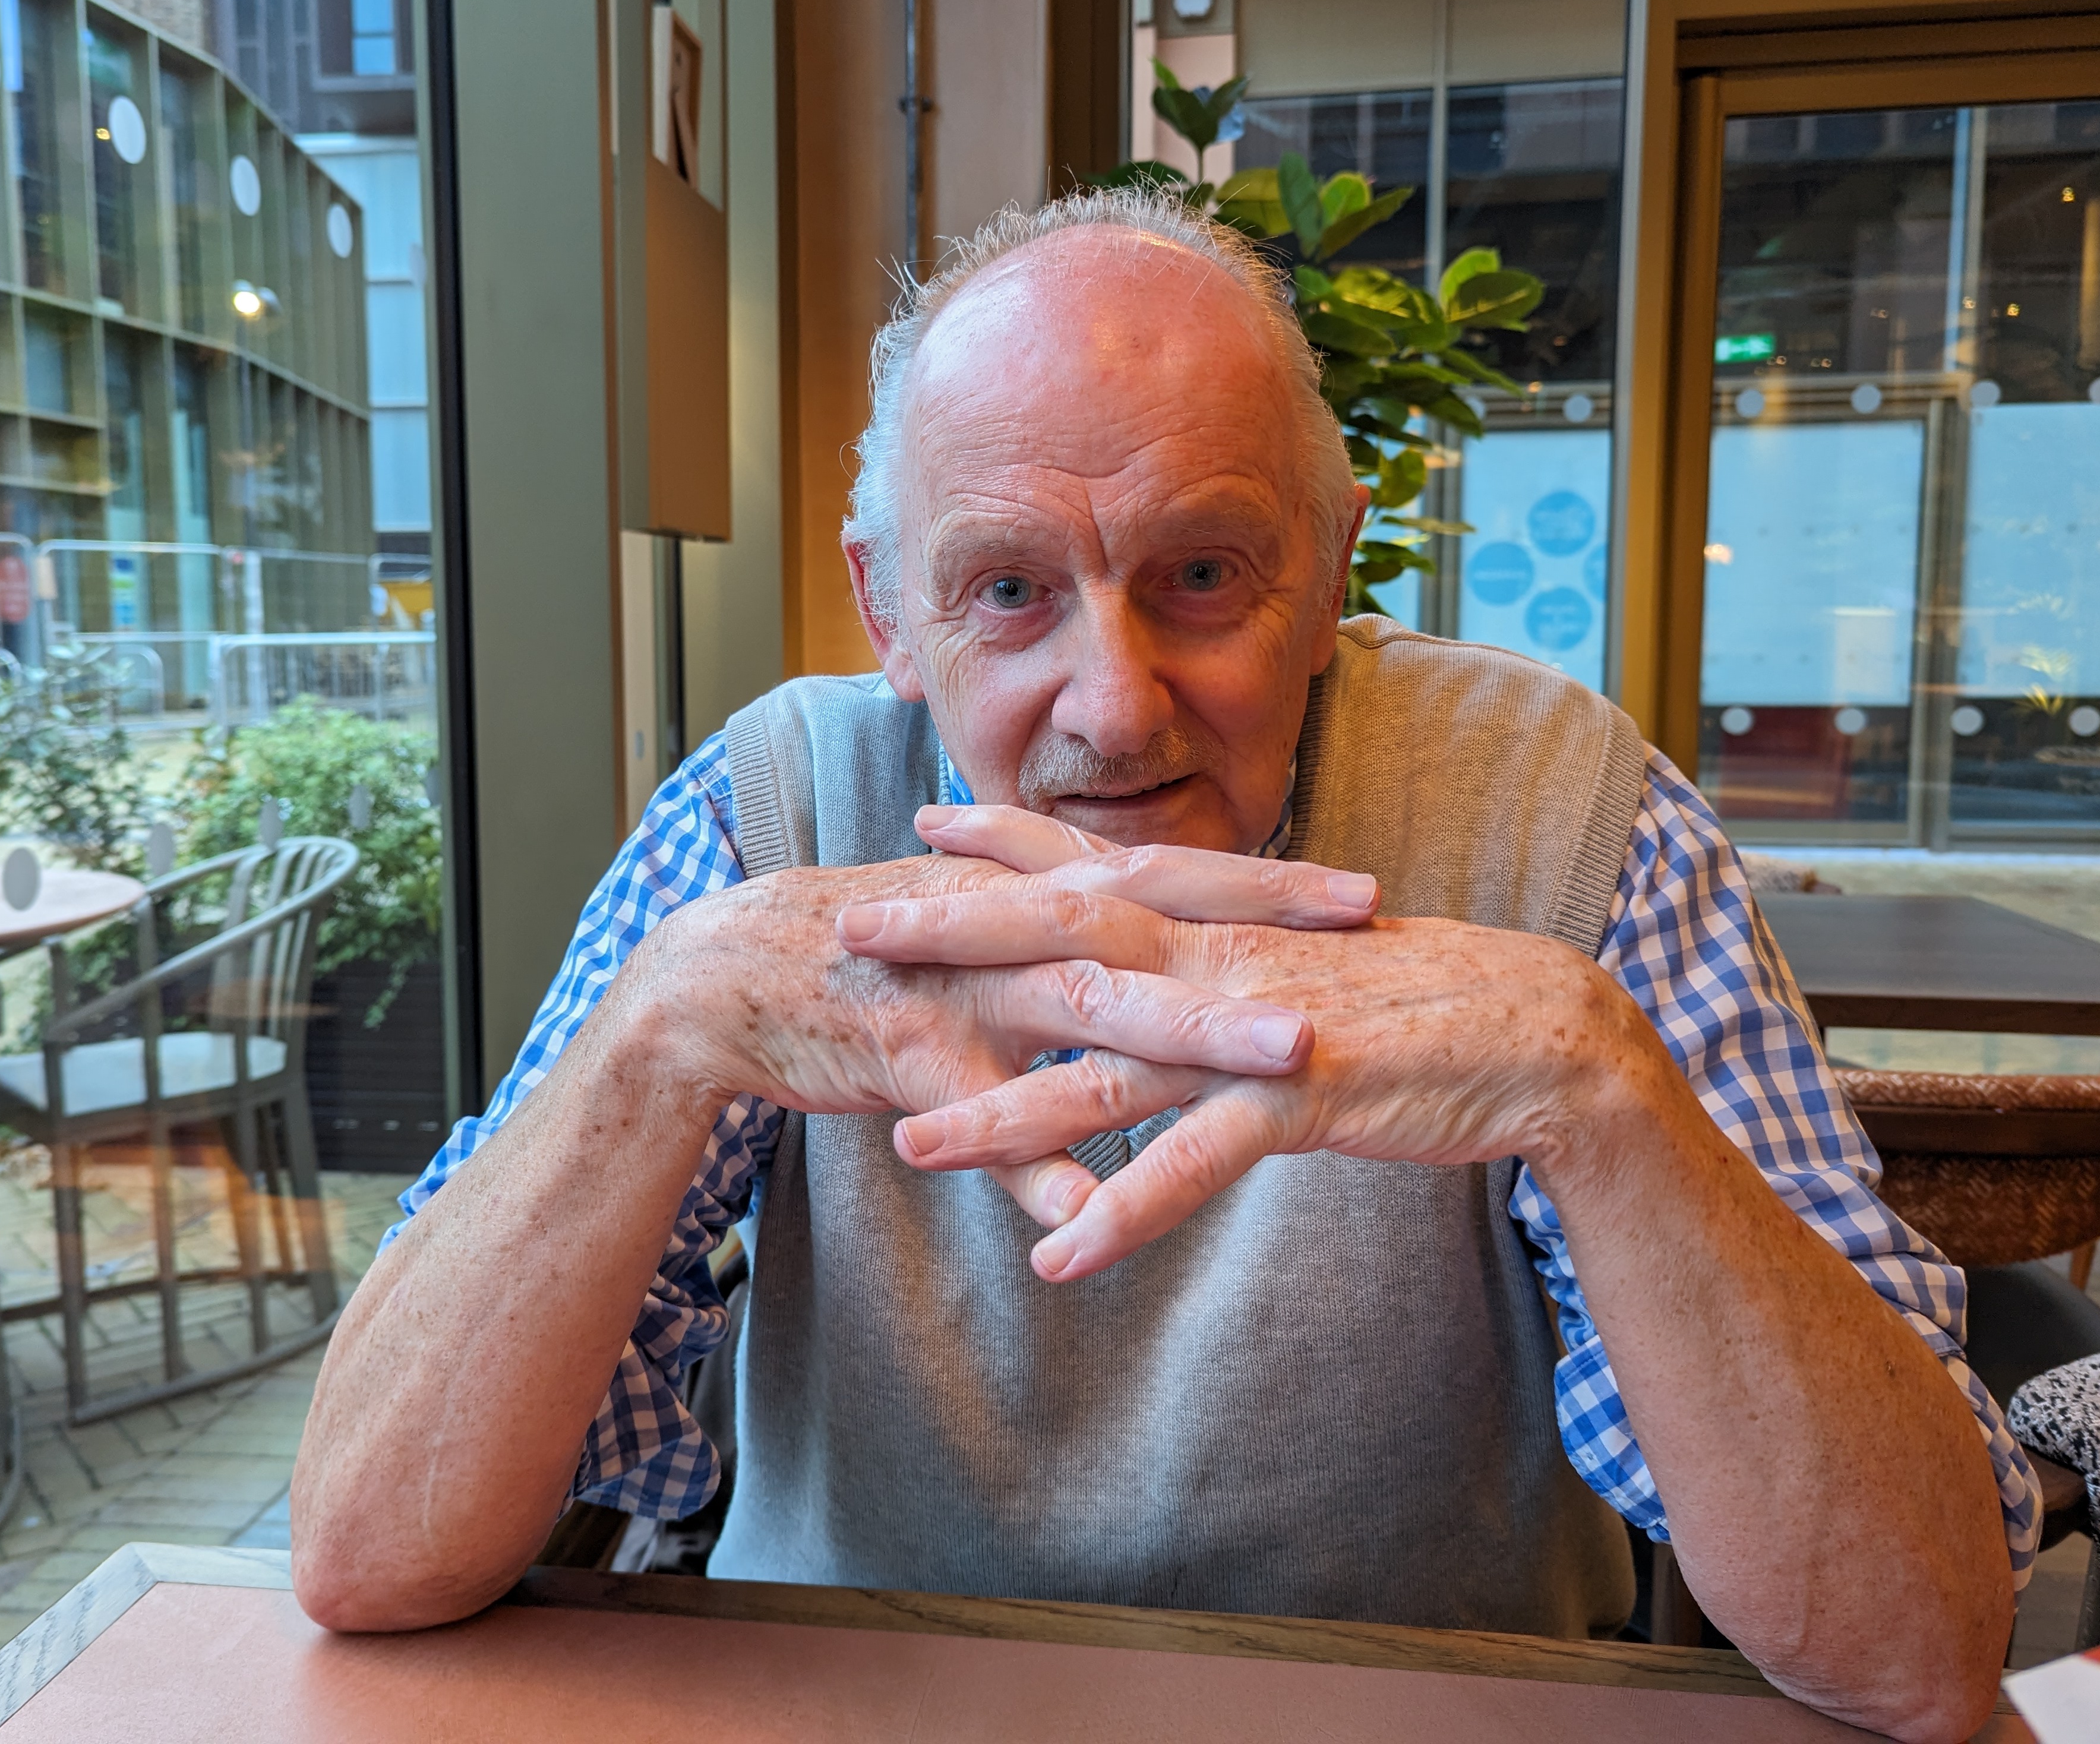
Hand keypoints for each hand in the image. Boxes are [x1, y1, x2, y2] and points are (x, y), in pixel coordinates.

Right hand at [634, 839, 1376, 1130]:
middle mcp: (1015, 928)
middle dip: (1264, 930)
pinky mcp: (907, 1056)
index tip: (1369, 893)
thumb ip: (1067, 951)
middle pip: (1158, 920)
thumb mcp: (982, 940)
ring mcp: (965, 989)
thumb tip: (1156, 966)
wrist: (730, 975)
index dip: (1269, 883)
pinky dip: (1034, 1167)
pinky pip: (981, 1119)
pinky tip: (1091, 1223)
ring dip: (1194, 1032)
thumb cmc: (872, 959)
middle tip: (1367, 941)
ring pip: (1092, 1008)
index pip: (1173, 876)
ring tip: (1290, 1059)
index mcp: (1038, 898)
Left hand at [838, 806, 1668, 1280]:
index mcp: (1222, 922)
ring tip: (908, 1147)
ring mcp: (1253, 1026)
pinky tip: (1058, 1259)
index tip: (923, 824)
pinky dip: (1126, 1211)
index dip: (1006, 844)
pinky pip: (1194, 1163)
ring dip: (1002, 1112)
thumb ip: (1227, 959)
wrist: (1541, 1032)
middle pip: (1064, 942)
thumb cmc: (1417, 1001)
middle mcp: (1222, 958)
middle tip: (854, 933)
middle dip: (954, 936)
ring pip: (1103, 1067)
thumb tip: (1171, 958)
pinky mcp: (1298, 1097)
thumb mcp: (1302, 961)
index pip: (1095, 868)